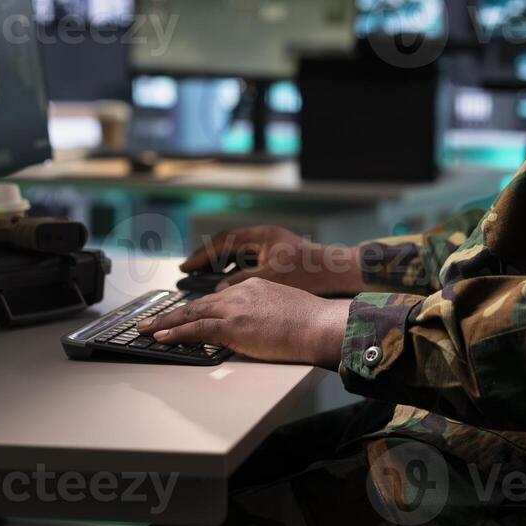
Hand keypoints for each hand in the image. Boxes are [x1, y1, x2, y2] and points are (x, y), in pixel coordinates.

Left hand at [138, 278, 350, 367]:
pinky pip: (195, 329)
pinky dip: (174, 333)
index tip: (181, 316)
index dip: (195, 310)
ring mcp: (235, 308)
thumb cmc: (312, 323)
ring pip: (190, 314)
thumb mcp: (285, 310)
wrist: (320, 325)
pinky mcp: (233, 326)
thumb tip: (258, 328)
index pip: (217, 299)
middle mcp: (240, 293)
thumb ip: (266, 314)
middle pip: (197, 304)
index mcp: (254, 287)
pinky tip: (160, 338)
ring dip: (163, 324)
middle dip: (170, 315)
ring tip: (144, 330)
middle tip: (149, 321)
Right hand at [183, 225, 364, 295]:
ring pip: (237, 252)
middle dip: (207, 258)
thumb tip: (218, 289)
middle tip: (187, 271)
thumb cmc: (310, 273)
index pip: (223, 242)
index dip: (202, 255)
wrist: (339, 272)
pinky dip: (234, 269)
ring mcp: (271, 245)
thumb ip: (242, 281)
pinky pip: (248, 260)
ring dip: (219, 264)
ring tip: (201, 278)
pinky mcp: (277, 256)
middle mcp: (264, 236)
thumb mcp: (272, 278)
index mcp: (261, 236)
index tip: (185, 267)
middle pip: (227, 244)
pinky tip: (227, 284)